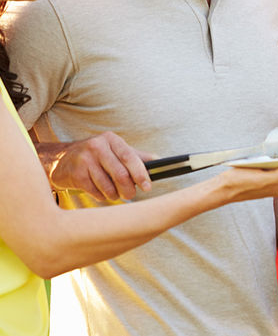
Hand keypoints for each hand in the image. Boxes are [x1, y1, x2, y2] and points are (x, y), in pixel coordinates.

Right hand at [39, 132, 154, 200]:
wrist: (60, 159)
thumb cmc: (96, 156)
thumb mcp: (115, 151)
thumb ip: (136, 156)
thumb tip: (159, 161)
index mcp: (111, 139)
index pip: (130, 157)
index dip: (141, 174)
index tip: (148, 186)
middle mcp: (97, 146)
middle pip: (121, 174)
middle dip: (129, 189)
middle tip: (131, 195)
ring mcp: (84, 160)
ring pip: (108, 186)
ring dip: (115, 195)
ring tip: (114, 193)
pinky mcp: (75, 174)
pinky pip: (95, 192)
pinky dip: (102, 196)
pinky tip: (100, 192)